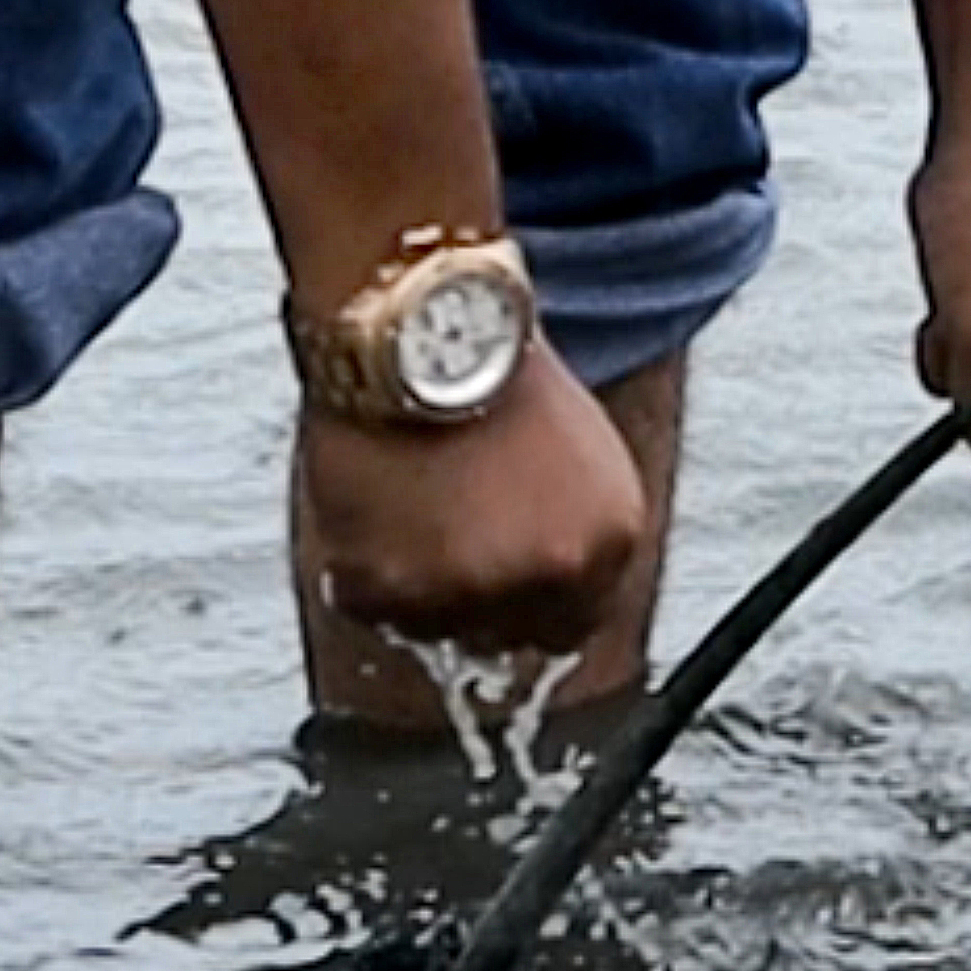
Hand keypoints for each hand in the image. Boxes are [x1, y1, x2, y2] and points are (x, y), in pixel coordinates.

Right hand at [294, 347, 648, 653]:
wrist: (422, 331)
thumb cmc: (496, 377)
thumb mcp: (583, 459)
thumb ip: (572, 536)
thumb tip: (545, 593)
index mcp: (610, 540)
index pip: (573, 626)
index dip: (529, 606)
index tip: (499, 587)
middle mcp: (552, 574)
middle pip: (505, 639)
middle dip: (474, 605)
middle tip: (441, 548)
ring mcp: (471, 588)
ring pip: (432, 630)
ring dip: (412, 588)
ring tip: (406, 509)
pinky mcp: (393, 587)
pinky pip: (368, 609)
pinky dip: (359, 573)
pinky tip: (371, 509)